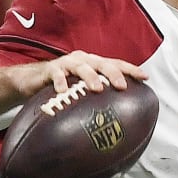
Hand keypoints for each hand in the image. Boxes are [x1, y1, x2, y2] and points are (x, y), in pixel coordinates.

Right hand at [7, 50, 146, 97]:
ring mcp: (66, 63)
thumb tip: (117, 117)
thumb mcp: (81, 91)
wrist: (32, 81)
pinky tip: (62, 91)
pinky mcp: (50, 69)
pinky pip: (56, 74)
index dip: (130, 69)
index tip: (145, 77)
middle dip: (113, 73)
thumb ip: (97, 98)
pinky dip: (60, 81)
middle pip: (101, 63)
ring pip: (81, 66)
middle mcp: (83, 60)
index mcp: (93, 64)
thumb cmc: (62, 87)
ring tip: (97, 89)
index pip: (115, 64)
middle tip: (122, 86)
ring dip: (90, 76)